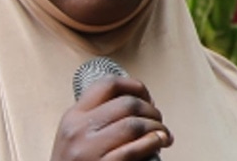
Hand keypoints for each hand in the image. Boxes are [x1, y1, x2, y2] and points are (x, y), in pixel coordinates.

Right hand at [50, 76, 171, 160]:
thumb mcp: (73, 134)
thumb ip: (94, 117)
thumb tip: (135, 104)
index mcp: (73, 116)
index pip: (106, 85)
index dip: (133, 85)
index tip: (146, 96)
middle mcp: (79, 129)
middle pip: (126, 104)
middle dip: (150, 110)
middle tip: (158, 119)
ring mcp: (89, 150)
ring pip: (133, 125)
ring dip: (156, 127)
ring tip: (163, 134)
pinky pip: (133, 150)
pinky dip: (152, 142)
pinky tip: (159, 142)